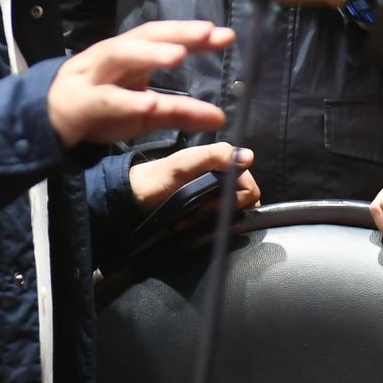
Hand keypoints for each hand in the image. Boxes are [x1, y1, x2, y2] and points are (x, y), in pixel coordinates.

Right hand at [47, 21, 233, 148]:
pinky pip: (106, 98)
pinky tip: (150, 102)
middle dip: (177, 33)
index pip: (165, 37)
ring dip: (149, 53)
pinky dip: (128, 99)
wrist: (50, 122)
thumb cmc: (103, 109)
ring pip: (119, 54)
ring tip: (178, 55)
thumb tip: (220, 117)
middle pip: (145, 36)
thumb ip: (180, 112)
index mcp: (130, 54)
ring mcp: (93, 75)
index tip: (226, 35)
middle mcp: (112, 56)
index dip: (193, 34)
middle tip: (209, 33)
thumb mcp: (145, 111)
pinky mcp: (81, 101)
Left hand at [129, 142, 260, 212]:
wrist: (133, 200)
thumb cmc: (158, 179)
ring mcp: (214, 197)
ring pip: (230, 216)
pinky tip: (186, 224)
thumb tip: (249, 157)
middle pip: (242, 203)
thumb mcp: (184, 164)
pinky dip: (202, 226)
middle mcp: (223, 179)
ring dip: (210, 221)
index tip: (211, 204)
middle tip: (200, 212)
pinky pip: (216, 225)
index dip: (236, 198)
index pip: (248, 186)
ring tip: (190, 220)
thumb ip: (215, 156)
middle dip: (221, 211)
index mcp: (222, 163)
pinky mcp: (205, 214)